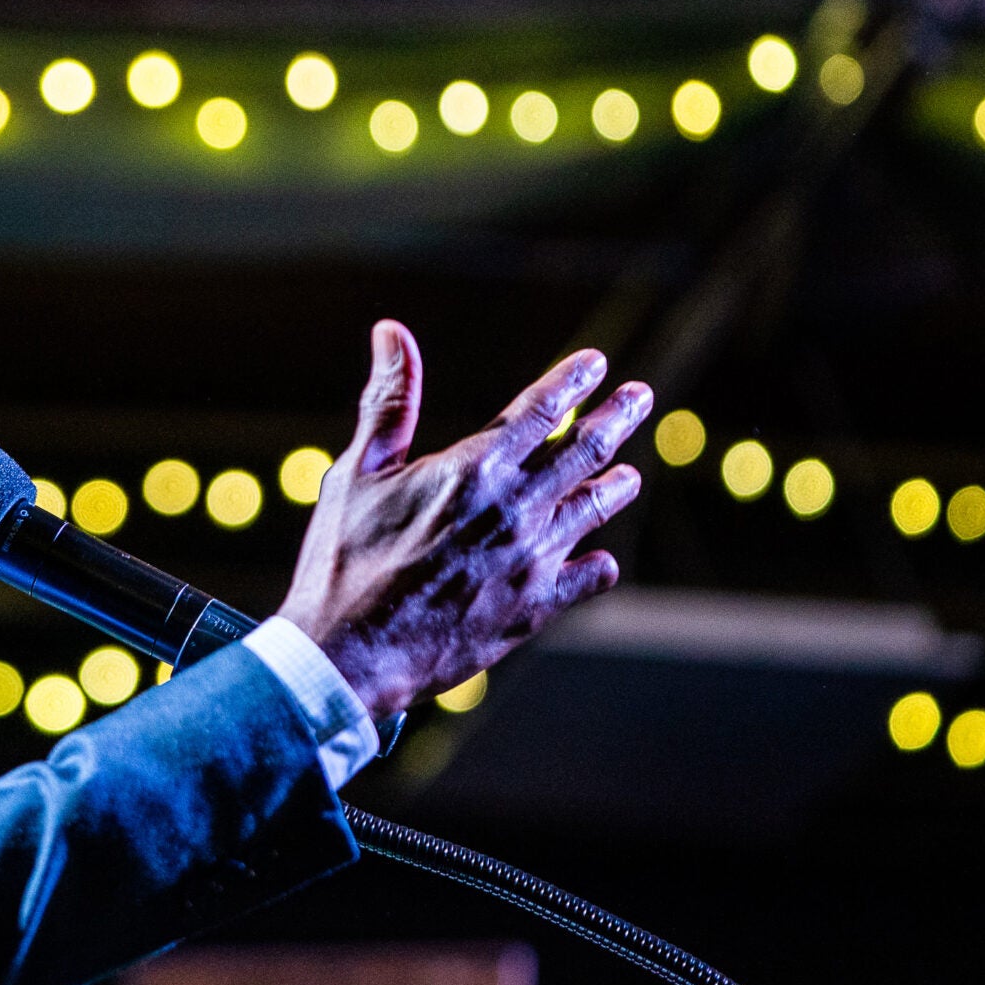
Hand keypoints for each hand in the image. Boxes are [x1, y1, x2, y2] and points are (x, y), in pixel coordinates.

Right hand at [274, 321, 649, 718]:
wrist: (350, 655)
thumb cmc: (344, 559)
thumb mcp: (358, 470)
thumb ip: (389, 400)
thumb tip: (392, 330)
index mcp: (474, 469)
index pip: (542, 410)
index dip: (573, 382)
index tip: (597, 363)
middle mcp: (515, 510)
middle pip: (584, 452)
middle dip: (617, 419)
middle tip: (641, 399)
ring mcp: (530, 562)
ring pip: (592, 512)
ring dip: (615, 487)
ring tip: (630, 475)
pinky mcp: (532, 610)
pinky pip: (585, 580)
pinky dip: (597, 564)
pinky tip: (600, 559)